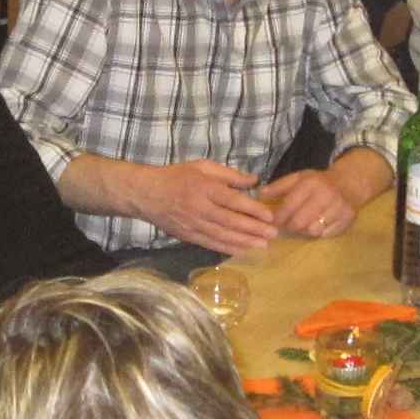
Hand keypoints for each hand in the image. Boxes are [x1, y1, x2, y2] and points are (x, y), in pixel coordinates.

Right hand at [143, 160, 280, 252]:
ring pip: (222, 235)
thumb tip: (254, 182)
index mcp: (204, 188)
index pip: (232, 200)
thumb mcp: (202, 166)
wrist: (146, 194)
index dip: (252, 209)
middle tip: (273, 234)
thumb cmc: (176, 176)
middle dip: (253, 229)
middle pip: (230, 220)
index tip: (269, 215)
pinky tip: (243, 251)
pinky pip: (211, 244)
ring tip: (263, 245)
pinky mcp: (188, 236)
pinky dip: (228, 248)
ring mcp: (193, 224)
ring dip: (245, 242)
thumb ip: (229, 175)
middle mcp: (199, 208)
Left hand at [258, 166, 358, 240]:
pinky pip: (326, 234)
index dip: (278, 217)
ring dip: (305, 230)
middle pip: (299, 222)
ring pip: (313, 230)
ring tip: (303, 224)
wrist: (349, 183)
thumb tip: (260, 194)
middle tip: (287, 226)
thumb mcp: (299, 178)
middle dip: (290, 227)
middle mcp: (326, 194)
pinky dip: (320, 232)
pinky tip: (318, 225)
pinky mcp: (347, 218)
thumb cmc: (319, 182)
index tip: (273, 222)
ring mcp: (338, 207)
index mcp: (311, 183)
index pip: (288, 206)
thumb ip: (279, 186)